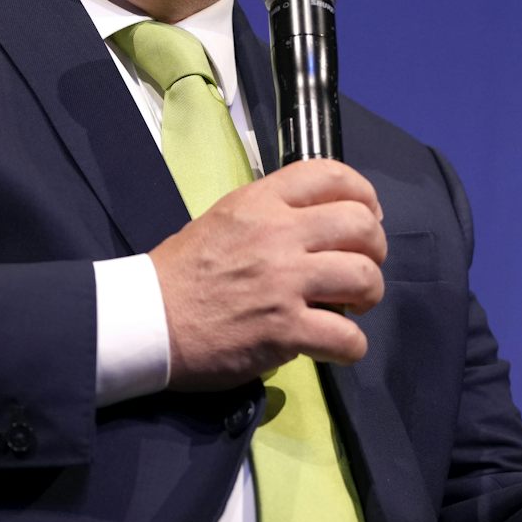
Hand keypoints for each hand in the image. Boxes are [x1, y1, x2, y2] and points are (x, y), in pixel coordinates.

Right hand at [148, 159, 386, 389]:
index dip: (364, 195)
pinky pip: (347, 337)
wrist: (146, 322)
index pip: (331, 174)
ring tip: (352, 307)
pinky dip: (351, 346)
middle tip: (361, 268)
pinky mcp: (284, 330)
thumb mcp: (225, 219)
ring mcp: (283, 282)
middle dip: (375, 249)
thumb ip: (273, 214)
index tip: (367, 216)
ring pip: (364, 277)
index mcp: (261, 202)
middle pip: (361, 225)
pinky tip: (337, 347)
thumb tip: (323, 223)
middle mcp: (277, 234)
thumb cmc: (183, 273)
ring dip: (369, 295)